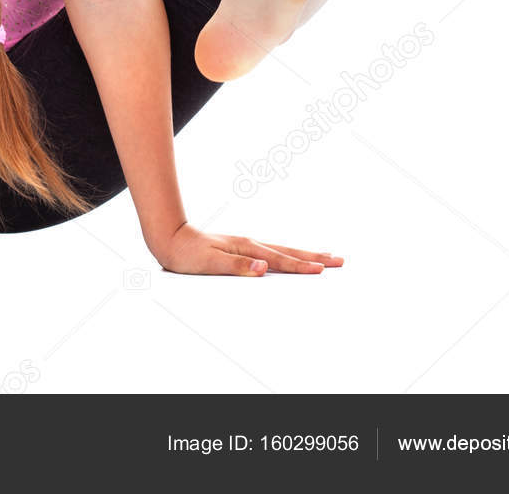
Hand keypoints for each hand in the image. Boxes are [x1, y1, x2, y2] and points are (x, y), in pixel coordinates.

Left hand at [150, 222, 342, 276]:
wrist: (169, 239)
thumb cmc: (187, 254)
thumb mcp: (210, 262)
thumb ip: (237, 265)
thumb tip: (262, 267)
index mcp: (246, 248)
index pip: (279, 260)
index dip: (301, 266)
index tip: (323, 270)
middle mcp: (250, 244)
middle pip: (288, 251)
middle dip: (314, 257)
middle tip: (339, 260)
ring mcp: (246, 245)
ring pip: (282, 251)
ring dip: (305, 254)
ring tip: (324, 257)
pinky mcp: (241, 249)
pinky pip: (272, 253)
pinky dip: (288, 256)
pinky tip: (290, 259)